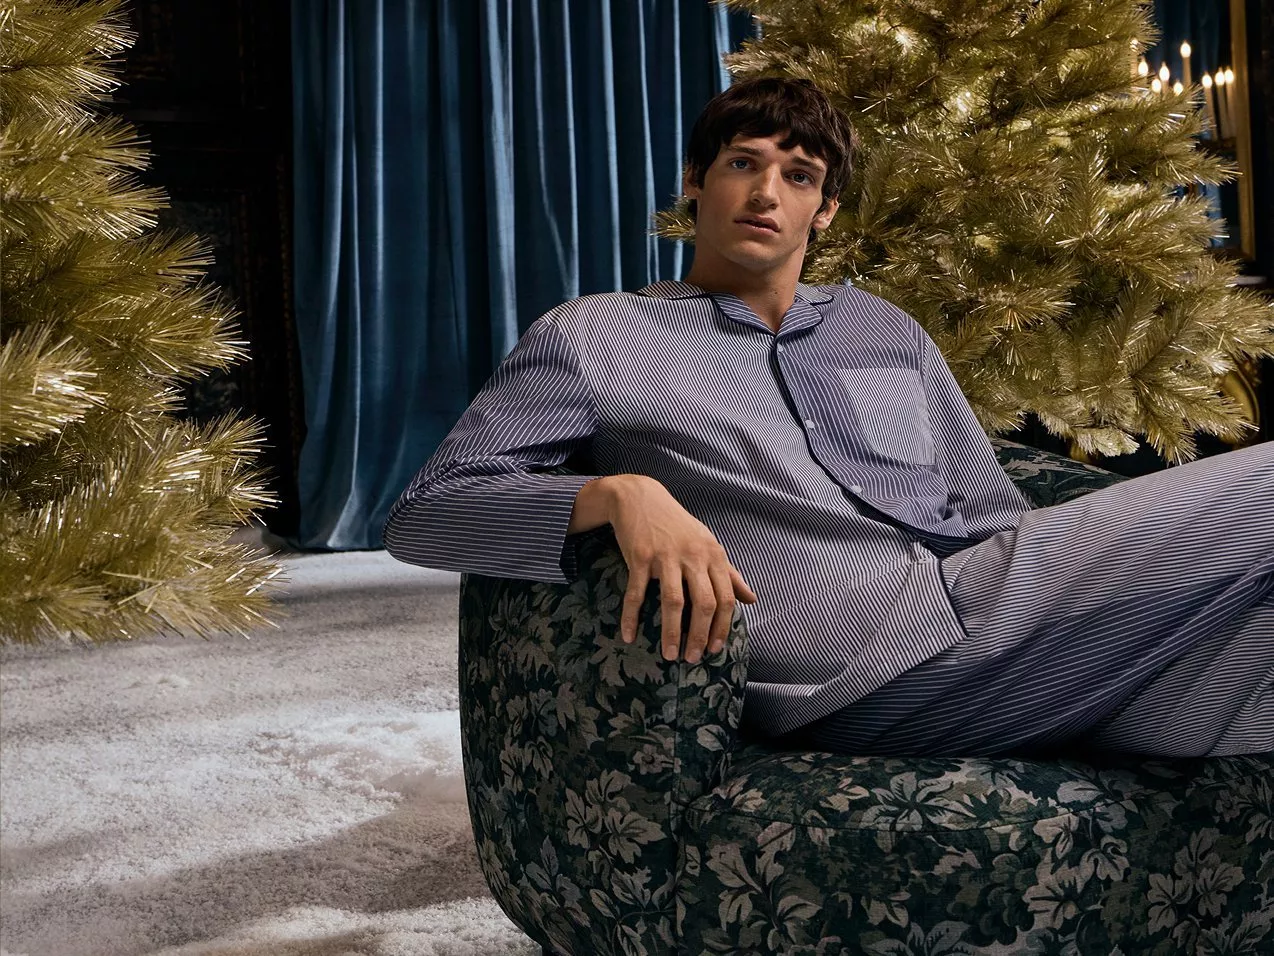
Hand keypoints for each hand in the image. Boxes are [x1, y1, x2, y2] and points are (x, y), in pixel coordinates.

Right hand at [604, 475, 756, 662]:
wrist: (639, 497)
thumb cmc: (677, 526)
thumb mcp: (707, 545)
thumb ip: (729, 573)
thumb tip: (752, 599)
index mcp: (713, 554)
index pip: (725, 598)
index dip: (722, 627)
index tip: (716, 649)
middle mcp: (693, 555)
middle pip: (704, 603)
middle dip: (700, 636)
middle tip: (694, 658)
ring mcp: (666, 556)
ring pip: (674, 602)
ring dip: (672, 633)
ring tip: (670, 655)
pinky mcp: (640, 556)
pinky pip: (637, 593)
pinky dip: (632, 616)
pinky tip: (629, 635)